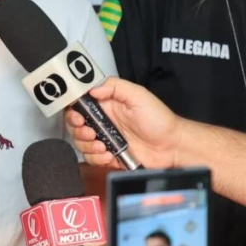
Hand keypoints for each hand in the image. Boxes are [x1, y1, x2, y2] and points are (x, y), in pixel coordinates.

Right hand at [65, 77, 182, 169]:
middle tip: (90, 133)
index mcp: (106, 105)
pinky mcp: (110, 156)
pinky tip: (109, 156)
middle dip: (78, 130)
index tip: (78, 117)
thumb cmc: (159, 119)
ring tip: (103, 146)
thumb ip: (115, 86)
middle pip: (76, 126)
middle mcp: (103, 122)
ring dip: (87, 145)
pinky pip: (92, 158)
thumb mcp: (138, 95)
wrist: (172, 146)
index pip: (80, 105)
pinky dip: (96, 158)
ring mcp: (105, 139)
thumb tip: (93, 89)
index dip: (73, 111)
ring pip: (81, 143)